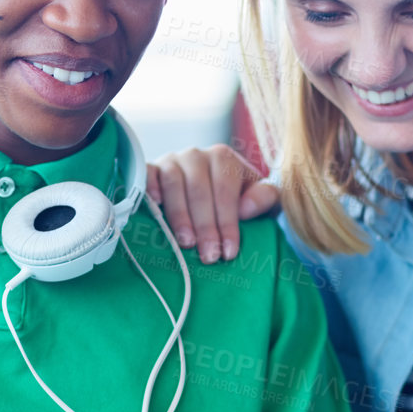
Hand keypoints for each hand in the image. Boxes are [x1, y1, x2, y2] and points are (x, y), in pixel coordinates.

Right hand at [145, 144, 278, 263]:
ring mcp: (171, 161)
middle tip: (209, 255)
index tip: (229, 251)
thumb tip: (246, 209)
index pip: (225, 191)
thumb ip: (264, 198)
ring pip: (174, 185)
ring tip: (186, 243)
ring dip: (180, 216)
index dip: (228, 222)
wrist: (208, 190)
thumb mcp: (258, 196)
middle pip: (199, 190)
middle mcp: (196, 155)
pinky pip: (148, 174)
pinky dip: (150, 188)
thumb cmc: (236, 197)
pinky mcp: (151, 169)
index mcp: (223, 158)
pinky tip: (155, 207)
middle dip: (206, 227)